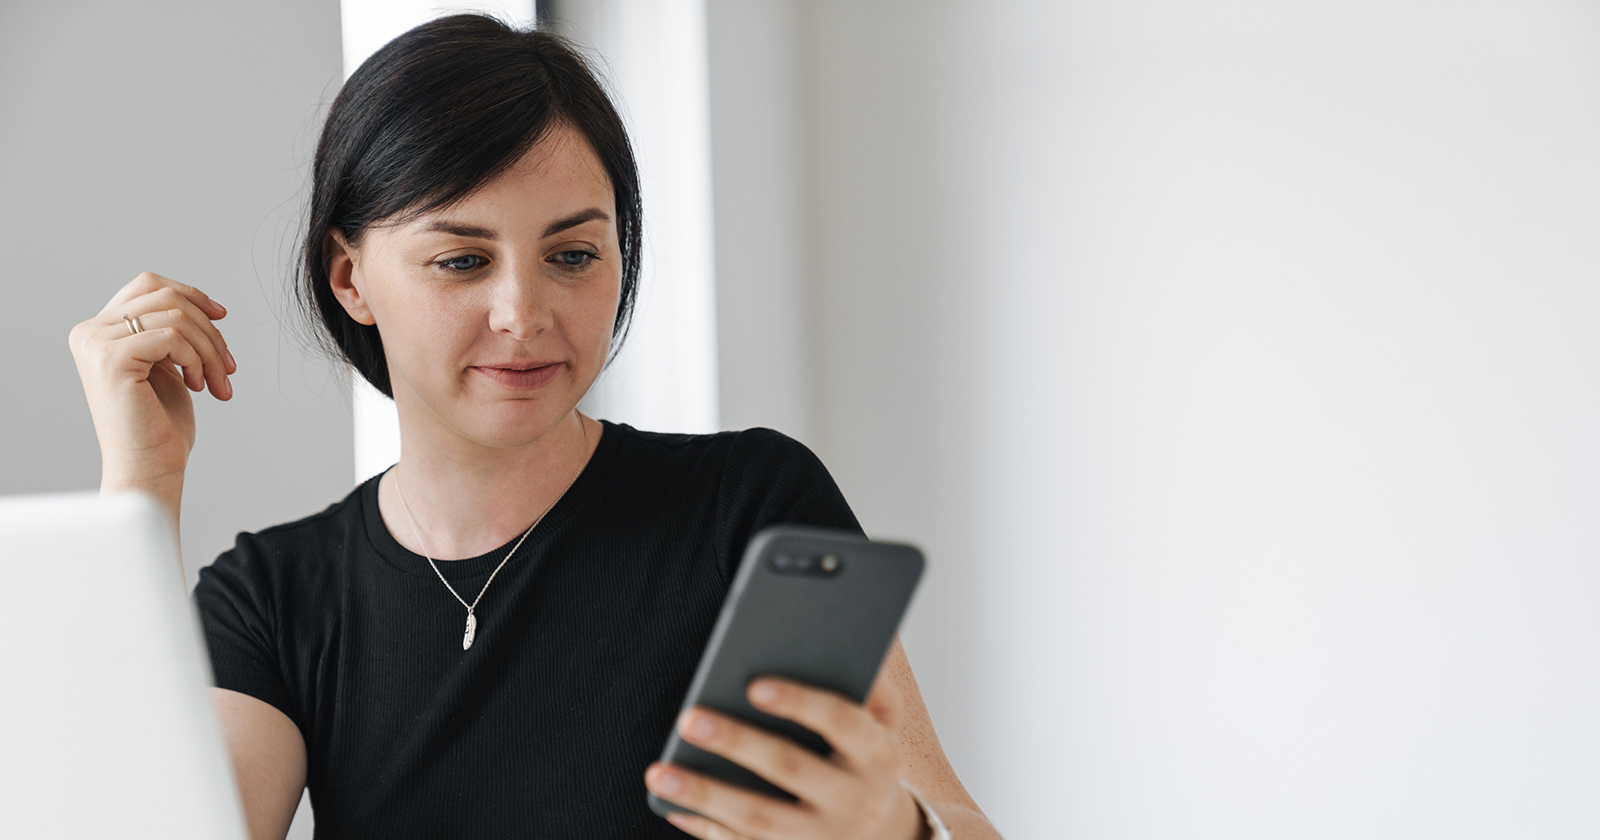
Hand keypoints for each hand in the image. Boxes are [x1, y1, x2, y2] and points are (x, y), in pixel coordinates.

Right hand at [68, 272, 234, 500]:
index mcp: (97, 331)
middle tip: (227, 367)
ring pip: (175, 316)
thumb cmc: (160, 423)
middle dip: (208, 329)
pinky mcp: (111, 359)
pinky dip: (197, 358)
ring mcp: (95, 344)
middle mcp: (89, 333)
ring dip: (209, 349)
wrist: (149, 467)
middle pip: (165, 296)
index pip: (148, 285)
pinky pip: (172, 335)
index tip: (222, 318)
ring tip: (216, 382)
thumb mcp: (166, 364)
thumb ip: (168, 330)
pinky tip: (199, 386)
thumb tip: (202, 301)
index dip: (191, 294)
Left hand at [645, 672, 927, 839]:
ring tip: (659, 771)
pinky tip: (671, 803)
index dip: (800, 702)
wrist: (885, 835)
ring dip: (704, 794)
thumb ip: (869, 682)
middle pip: (790, 768)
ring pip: (758, 818)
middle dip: (737, 742)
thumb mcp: (883, 720)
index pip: (840, 722)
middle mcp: (855, 800)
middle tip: (688, 718)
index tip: (754, 684)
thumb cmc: (865, 755)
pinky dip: (705, 828)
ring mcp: (823, 838)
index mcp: (877, 753)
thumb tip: (837, 641)